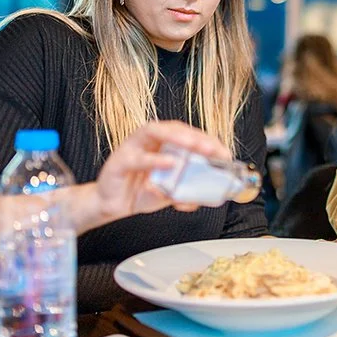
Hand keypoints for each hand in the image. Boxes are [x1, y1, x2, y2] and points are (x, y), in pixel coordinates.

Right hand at [94, 121, 231, 220]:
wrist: (112, 207)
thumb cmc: (141, 192)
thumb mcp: (171, 192)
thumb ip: (187, 191)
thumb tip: (208, 195)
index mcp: (164, 144)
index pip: (189, 135)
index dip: (207, 141)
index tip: (223, 153)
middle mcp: (149, 140)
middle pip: (174, 128)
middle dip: (195, 136)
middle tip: (211, 148)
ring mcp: (133, 147)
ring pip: (154, 132)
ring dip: (176, 138)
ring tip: (195, 147)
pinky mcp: (119, 161)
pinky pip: (138, 158)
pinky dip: (155, 160)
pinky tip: (170, 163)